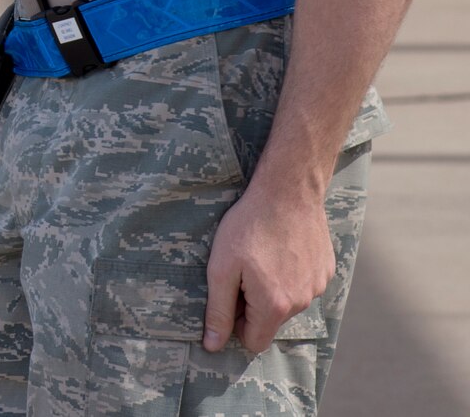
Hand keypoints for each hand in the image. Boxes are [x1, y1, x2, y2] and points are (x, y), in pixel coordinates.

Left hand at [203, 180, 334, 353]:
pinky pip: (303, 284)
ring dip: (272, 288)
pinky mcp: (326, 270)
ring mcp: (318, 286)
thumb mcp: (221, 268)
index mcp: (275, 306)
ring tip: (261, 254)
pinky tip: (279, 247)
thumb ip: (218, 310)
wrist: (287, 191)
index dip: (235, 324)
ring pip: (288, 303)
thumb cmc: (248, 227)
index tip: (228, 296)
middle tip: (241, 269)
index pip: (254, 342)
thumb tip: (212, 346)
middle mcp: (302, 302)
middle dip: (253, 304)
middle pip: (270, 321)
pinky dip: (290, 274)